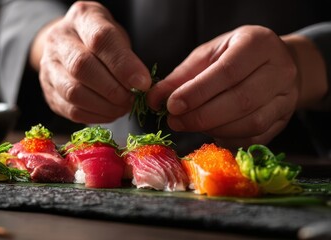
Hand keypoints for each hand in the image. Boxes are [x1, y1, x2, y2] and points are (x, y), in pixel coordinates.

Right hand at [30, 1, 150, 123]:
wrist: (70, 46)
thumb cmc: (101, 41)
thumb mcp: (117, 35)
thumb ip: (126, 57)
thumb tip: (140, 85)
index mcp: (81, 18)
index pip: (99, 39)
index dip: (123, 64)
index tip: (143, 83)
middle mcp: (58, 40)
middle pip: (81, 66)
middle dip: (113, 88)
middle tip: (131, 99)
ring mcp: (48, 67)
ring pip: (73, 92)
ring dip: (104, 106)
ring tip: (122, 107)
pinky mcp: (48, 91)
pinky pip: (70, 110)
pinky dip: (95, 116)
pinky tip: (109, 113)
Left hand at [147, 25, 299, 148]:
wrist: (273, 64)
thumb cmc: (233, 56)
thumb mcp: (206, 56)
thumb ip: (180, 77)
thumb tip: (154, 99)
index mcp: (258, 44)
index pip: (228, 72)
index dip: (197, 92)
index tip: (172, 106)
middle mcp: (280, 70)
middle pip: (241, 101)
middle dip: (201, 116)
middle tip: (175, 121)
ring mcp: (287, 97)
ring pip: (250, 122)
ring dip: (213, 129)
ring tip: (189, 125)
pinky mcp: (283, 120)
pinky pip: (254, 138)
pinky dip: (227, 138)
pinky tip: (210, 132)